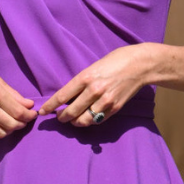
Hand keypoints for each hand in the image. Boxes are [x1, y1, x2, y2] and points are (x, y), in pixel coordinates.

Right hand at [0, 60, 36, 137]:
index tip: (33, 114)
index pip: (18, 112)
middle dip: (23, 123)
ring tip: (14, 121)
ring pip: (1, 131)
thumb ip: (13, 94)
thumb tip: (29, 105)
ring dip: (11, 128)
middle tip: (26, 119)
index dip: (29, 115)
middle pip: (12, 124)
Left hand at [39, 45, 153, 126]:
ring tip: (73, 119)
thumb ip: (82, 81)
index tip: (43, 111)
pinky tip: (88, 117)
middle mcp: (94, 91)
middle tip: (59, 116)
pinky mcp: (115, 108)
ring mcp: (105, 101)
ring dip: (75, 122)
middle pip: (70, 112)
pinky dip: (90, 121)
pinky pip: (97, 120)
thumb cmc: (116, 61)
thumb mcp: (94, 66)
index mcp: (86, 77)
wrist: (140, 65)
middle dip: (61, 117)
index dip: (50, 106)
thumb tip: (68, 96)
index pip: (62, 97)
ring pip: (83, 120)